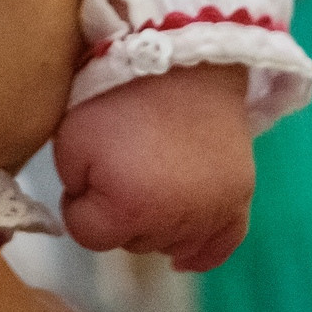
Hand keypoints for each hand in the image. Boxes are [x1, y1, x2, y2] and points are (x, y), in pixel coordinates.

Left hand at [51, 64, 254, 266]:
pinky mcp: (241, 195)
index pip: (88, 235)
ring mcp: (214, 211)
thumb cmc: (116, 94)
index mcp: (127, 208)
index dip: (78, 205)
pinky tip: (183, 255)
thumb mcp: (70, 137)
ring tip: (149, 185)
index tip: (82, 175)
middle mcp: (175, 221)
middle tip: (119, 167)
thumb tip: (90, 207)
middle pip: (132, 243)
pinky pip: (224, 244)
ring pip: (171, 244)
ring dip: (154, 226)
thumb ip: (72, 186)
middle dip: (117, 214)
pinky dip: (202, 251)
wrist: (182, 57)